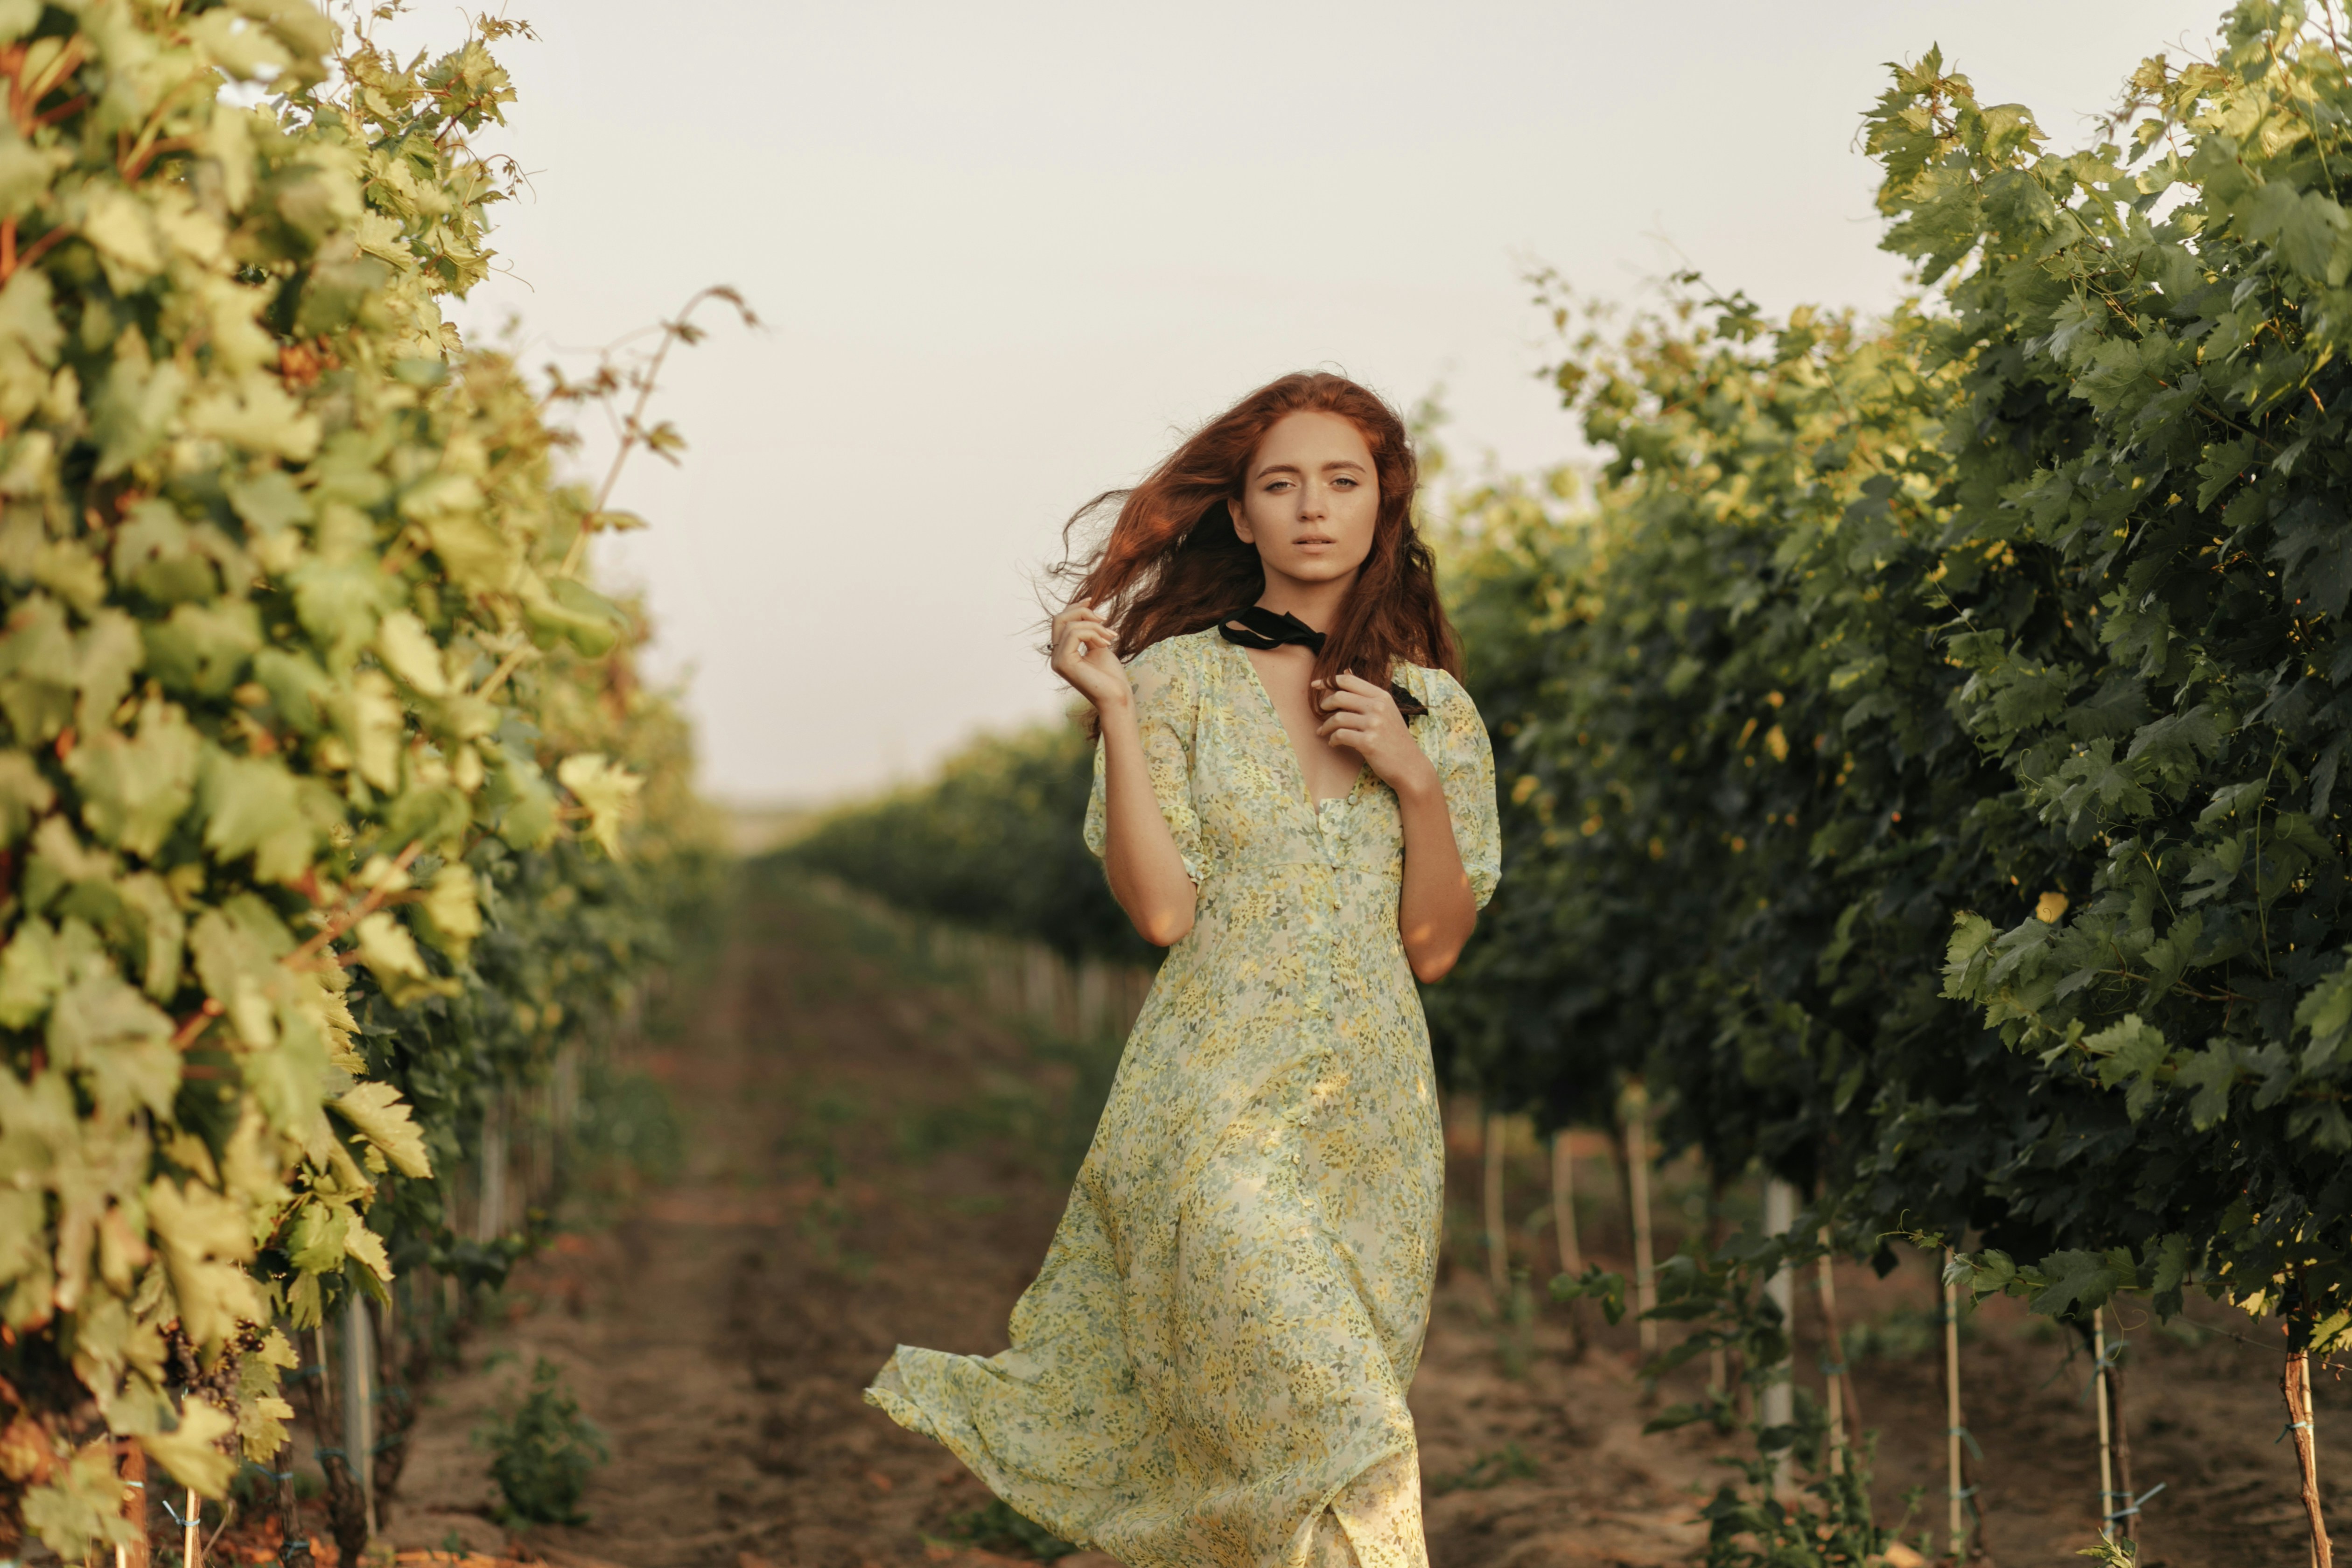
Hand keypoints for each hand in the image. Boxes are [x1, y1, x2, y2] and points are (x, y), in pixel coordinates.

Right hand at [1050, 603, 1131, 714]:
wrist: (1117, 696)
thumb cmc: (1111, 676)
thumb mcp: (1098, 646)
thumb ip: (1089, 631)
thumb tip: (1086, 611)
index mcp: (1062, 652)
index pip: (1061, 622)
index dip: (1074, 607)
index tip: (1092, 601)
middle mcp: (1056, 656)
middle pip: (1059, 619)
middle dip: (1082, 612)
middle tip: (1104, 620)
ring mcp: (1057, 660)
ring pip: (1069, 625)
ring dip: (1094, 626)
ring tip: (1110, 637)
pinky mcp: (1064, 663)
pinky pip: (1074, 634)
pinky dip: (1093, 633)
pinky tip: (1105, 643)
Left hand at [1316, 672, 1436, 798]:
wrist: (1409, 765)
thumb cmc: (1395, 739)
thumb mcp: (1386, 710)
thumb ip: (1366, 693)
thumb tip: (1346, 669)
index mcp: (1382, 696)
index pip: (1349, 680)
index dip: (1328, 681)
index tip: (1315, 685)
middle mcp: (1378, 707)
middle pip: (1340, 697)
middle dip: (1325, 704)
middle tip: (1320, 712)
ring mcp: (1374, 724)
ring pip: (1338, 718)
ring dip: (1326, 726)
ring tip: (1324, 732)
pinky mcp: (1368, 742)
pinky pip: (1340, 735)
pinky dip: (1333, 739)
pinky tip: (1333, 743)